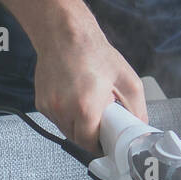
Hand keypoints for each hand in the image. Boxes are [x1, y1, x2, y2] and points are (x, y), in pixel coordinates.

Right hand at [31, 6, 147, 154]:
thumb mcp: (128, 81)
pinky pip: (56, 118)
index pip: (91, 145)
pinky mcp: (41, 102)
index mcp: (86, 109)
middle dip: (91, 135)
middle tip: (102, 119)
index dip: (101, 145)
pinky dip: (66, 114)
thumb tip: (140, 127)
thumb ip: (137, 109)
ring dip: (78, 125)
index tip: (108, 140)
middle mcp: (63, 111)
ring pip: (66, 130)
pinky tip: (74, 98)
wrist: (64, 33)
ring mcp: (50, 107)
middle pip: (78, 140)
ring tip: (88, 105)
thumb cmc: (94, 53)